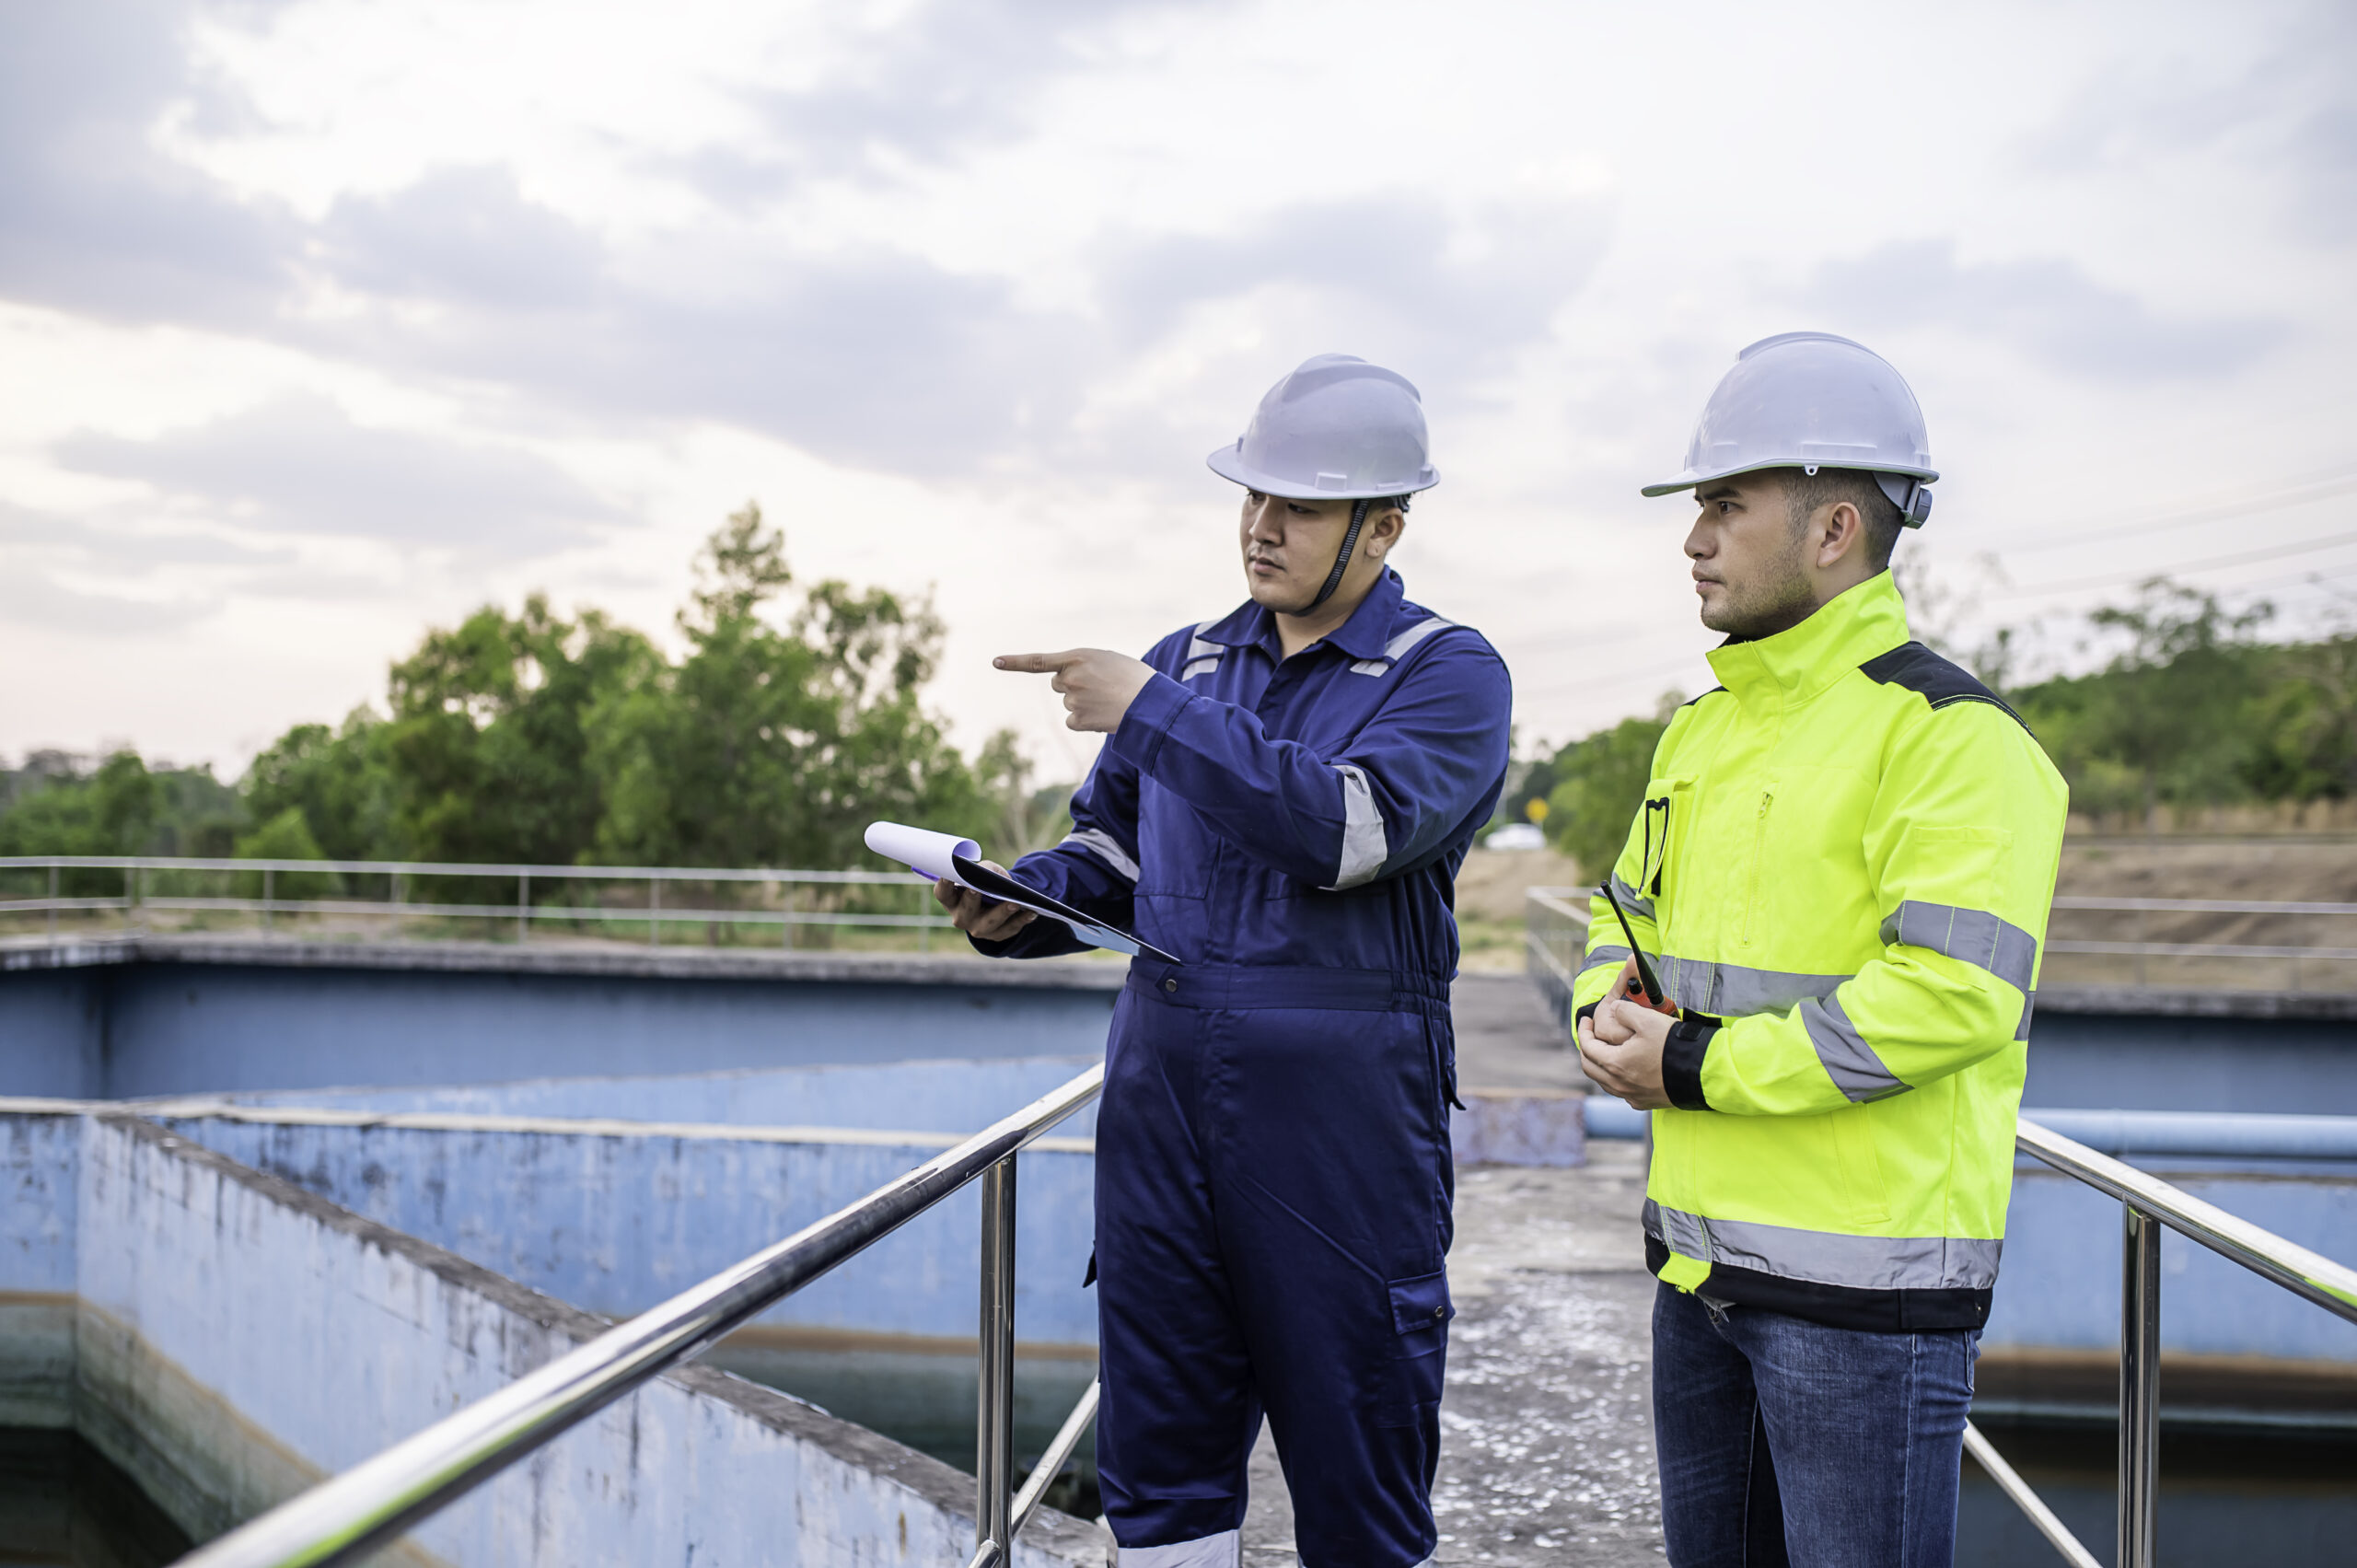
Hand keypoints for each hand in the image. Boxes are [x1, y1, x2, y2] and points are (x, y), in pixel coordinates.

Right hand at [933, 864, 1036, 942]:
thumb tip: (989, 874)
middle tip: (977, 888)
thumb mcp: (986, 870)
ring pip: (990, 923)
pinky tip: (1032, 912)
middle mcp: (961, 918)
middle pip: (965, 911)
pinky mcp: (997, 935)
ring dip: (1002, 912)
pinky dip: (1022, 920)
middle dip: (971, 899)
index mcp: (952, 900)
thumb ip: (986, 869)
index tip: (948, 874)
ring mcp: (979, 929)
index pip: (943, 893)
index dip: (944, 884)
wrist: (999, 901)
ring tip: (1015, 902)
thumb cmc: (987, 882)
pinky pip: (1010, 929)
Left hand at [996, 648, 1154, 732]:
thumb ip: (1086, 665)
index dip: (1014, 662)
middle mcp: (1070, 677)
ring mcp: (1073, 699)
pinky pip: (1073, 720)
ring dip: (1084, 702)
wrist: (1150, 703)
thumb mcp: (1109, 660)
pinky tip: (1103, 715)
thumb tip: (1069, 683)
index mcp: (1078, 657)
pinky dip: (1085, 720)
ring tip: (1108, 700)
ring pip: (1069, 702)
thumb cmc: (1135, 678)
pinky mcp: (1078, 720)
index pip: (1038, 661)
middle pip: (1058, 684)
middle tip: (1099, 686)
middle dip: (1072, 685)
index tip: (995, 662)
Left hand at [1577, 997, 1674, 1110]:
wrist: (1702, 1072)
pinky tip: (1625, 1068)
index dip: (1583, 1031)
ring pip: (1604, 1081)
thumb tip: (1614, 1010)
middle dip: (1587, 1049)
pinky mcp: (1645, 1102)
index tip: (1586, 1020)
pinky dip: (1615, 1078)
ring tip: (1606, 1049)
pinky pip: (1621, 1091)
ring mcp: (1632, 1096)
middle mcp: (1620, 1085)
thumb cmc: (1673, 1046)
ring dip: (1600, 1064)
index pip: (1588, 1047)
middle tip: (1590, 1035)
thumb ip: (1624, 1011)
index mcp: (1615, 1064)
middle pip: (1590, 1067)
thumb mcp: (1647, 1019)